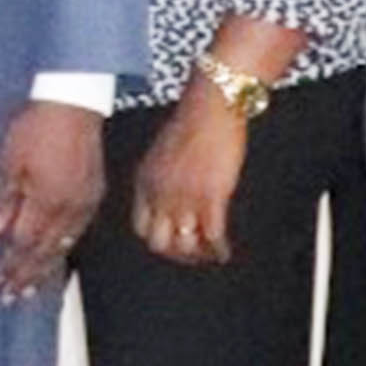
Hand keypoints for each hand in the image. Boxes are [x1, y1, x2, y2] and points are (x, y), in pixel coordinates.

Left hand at [0, 101, 107, 303]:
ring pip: (64, 245)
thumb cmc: (34, 128)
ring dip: (46, 267)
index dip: (12, 267)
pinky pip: (78, 231)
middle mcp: (69, 210)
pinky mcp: (93, 192)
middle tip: (13, 296)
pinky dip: (64, 248)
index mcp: (46, 203)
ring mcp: (85, 202)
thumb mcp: (7, 163)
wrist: (72, 102)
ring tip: (32, 286)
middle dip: (28, 275)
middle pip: (46, 251)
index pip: (25, 246)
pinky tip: (57, 254)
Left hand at [129, 96, 246, 266]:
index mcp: (145, 184)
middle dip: (175, 255)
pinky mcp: (211, 197)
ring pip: (184, 245)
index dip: (156, 240)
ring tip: (210, 254)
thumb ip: (160, 179)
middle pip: (158, 243)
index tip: (170, 242)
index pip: (140, 227)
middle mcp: (160, 196)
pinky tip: (225, 252)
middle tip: (192, 255)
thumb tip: (169, 196)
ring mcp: (184, 199)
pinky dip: (219, 249)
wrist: (210, 109)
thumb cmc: (190, 124)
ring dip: (198, 255)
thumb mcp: (161, 154)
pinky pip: (212, 236)